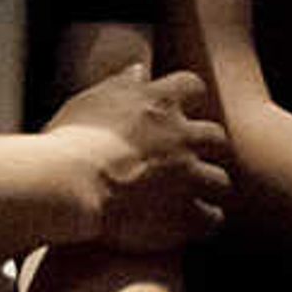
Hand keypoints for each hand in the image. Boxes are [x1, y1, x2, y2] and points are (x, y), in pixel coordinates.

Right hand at [39, 62, 229, 251]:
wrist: (72, 183)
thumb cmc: (72, 140)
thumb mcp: (90, 101)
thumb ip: (120, 85)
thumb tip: (140, 70)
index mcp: (158, 103)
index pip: (191, 86)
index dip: (188, 95)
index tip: (180, 104)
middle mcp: (181, 136)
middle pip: (215, 136)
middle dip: (205, 145)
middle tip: (186, 154)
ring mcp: (188, 176)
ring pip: (219, 179)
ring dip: (206, 184)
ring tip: (190, 192)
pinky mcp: (186, 213)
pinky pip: (211, 218)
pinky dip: (204, 219)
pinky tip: (190, 221)